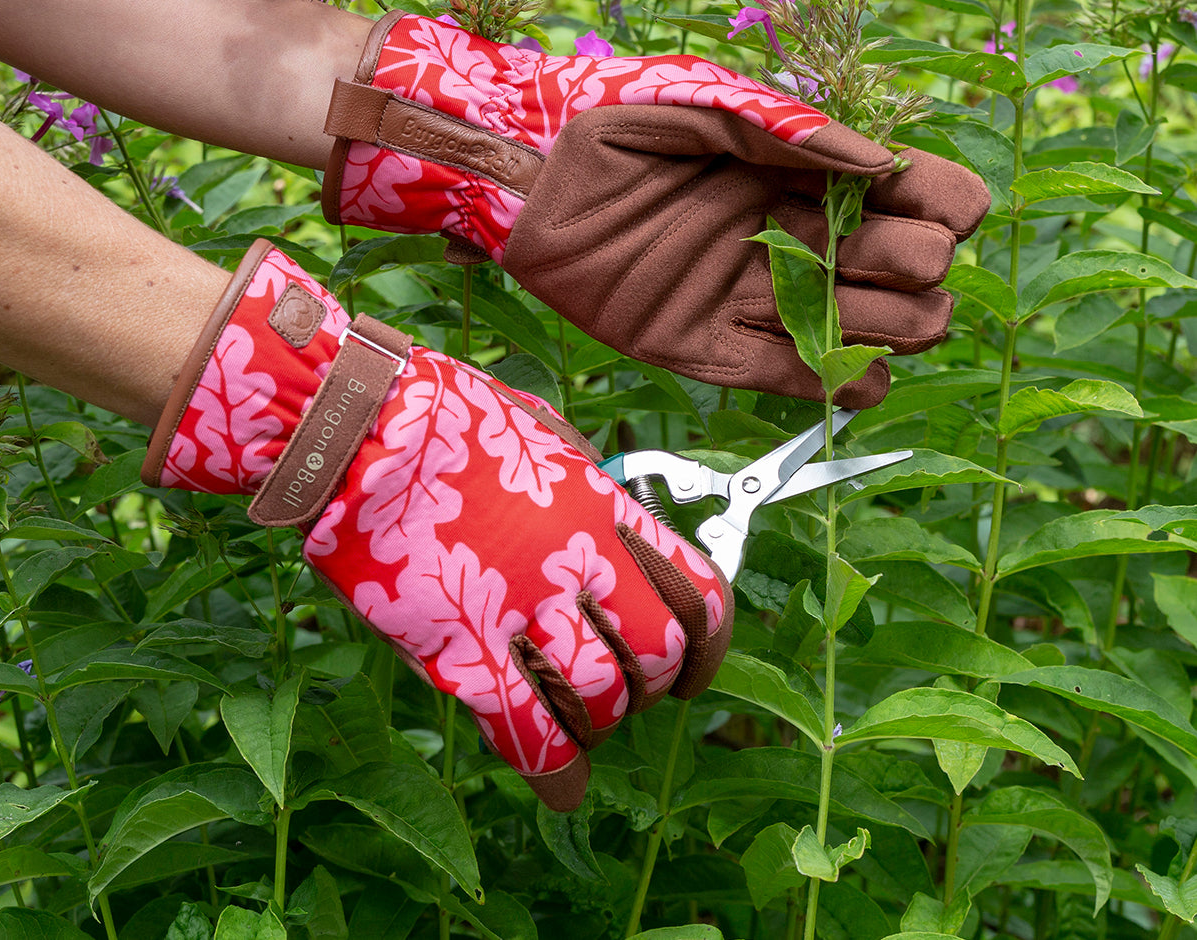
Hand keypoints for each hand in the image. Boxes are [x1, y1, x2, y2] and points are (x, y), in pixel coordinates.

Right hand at [143, 239, 732, 809]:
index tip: (694, 667)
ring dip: (600, 721)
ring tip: (578, 719)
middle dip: (653, 686)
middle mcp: (578, 564)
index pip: (698, 594)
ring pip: (601, 700)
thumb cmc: (445, 416)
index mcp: (604, 508)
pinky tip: (560, 785)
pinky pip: (530, 733)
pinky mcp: (463, 652)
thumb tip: (611, 518)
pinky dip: (555, 771)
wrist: (358, 429)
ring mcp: (522, 611)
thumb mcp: (545, 432)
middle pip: (658, 656)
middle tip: (628, 691)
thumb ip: (589, 487)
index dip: (709, 646)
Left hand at [322, 13, 990, 405]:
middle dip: (913, 271)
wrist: (523, 185)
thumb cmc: (609, 124)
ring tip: (852, 310)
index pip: (922, 197)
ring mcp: (753, 297)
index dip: (943, 208)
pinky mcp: (706, 347)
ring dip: (885, 330)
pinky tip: (852, 376)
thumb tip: (878, 165)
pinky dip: (831, 383)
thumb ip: (785, 131)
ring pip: (863, 333)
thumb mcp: (699, 104)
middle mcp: (794, 239)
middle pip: (910, 274)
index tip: (920, 206)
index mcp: (806, 175)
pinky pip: (784, 376)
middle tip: (865, 256)